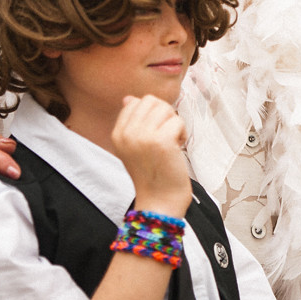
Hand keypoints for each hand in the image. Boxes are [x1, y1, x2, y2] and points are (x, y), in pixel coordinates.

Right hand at [112, 96, 191, 217]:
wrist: (160, 200)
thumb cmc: (152, 173)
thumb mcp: (133, 146)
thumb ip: (132, 122)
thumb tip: (130, 98)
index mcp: (118, 134)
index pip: (136, 102)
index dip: (153, 113)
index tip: (156, 132)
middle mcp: (127, 134)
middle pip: (152, 101)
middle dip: (165, 114)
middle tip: (167, 134)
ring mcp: (143, 136)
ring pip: (166, 109)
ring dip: (174, 123)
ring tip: (172, 142)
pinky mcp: (161, 141)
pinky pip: (178, 121)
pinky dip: (182, 133)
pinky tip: (178, 147)